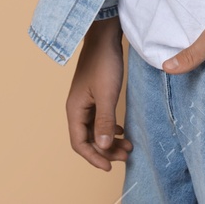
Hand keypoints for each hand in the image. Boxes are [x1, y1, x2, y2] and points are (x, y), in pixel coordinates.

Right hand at [65, 18, 132, 170]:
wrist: (104, 37)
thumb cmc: (103, 62)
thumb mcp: (107, 93)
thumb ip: (105, 120)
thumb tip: (104, 146)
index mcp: (75, 110)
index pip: (79, 143)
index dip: (93, 157)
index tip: (109, 167)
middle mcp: (77, 108)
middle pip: (88, 139)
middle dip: (106, 150)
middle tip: (126, 155)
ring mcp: (85, 102)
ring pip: (96, 130)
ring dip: (110, 141)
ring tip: (128, 147)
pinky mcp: (94, 96)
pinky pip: (100, 120)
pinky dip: (111, 128)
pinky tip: (122, 131)